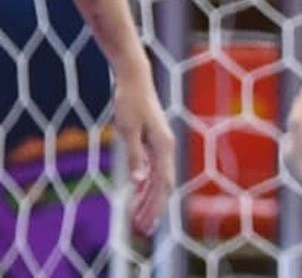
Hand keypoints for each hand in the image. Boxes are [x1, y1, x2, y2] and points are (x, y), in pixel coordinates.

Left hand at [112, 68, 174, 236]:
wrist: (134, 78)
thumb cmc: (130, 101)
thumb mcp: (127, 130)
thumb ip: (135, 156)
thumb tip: (140, 181)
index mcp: (164, 146)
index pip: (162, 184)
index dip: (154, 206)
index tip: (145, 224)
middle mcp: (167, 147)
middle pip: (162, 185)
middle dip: (152, 208)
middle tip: (141, 229)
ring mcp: (161, 145)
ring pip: (158, 179)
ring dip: (148, 199)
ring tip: (136, 218)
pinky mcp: (153, 142)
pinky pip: (153, 170)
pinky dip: (145, 186)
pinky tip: (136, 195)